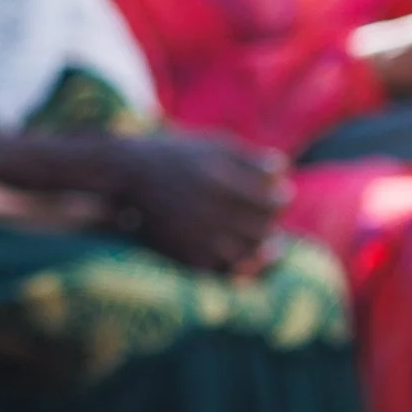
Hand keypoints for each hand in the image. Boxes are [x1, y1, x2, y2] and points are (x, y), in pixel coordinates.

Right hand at [110, 131, 287, 275]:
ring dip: (259, 244)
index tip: (280, 194)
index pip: (270, 201)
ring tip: (257, 233)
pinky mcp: (182, 253)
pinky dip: (235, 261)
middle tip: (267, 215)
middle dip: (270, 221)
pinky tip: (236, 247)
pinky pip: (222, 267)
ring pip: (246, 252)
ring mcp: (194, 234)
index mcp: (218, 178)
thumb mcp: (214, 144)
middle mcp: (206, 208)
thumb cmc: (178, 154)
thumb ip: (250, 157)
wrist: (128, 171)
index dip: (281, 198)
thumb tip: (283, 170)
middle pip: (262, 228)